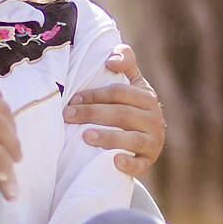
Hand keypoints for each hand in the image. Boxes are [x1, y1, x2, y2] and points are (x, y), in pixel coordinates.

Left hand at [63, 43, 165, 175]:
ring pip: (132, 139)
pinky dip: (128, 163)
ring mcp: (153, 141)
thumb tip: (111, 59)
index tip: (73, 99)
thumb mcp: (133, 83)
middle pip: (122, 114)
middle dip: (92, 114)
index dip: (95, 94)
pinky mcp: (149, 161)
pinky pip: (140, 164)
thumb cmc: (131, 107)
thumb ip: (126, 62)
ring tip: (85, 136)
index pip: (120, 92)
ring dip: (108, 137)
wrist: (146, 140)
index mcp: (147, 97)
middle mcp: (154, 119)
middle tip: (68, 116)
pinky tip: (114, 161)